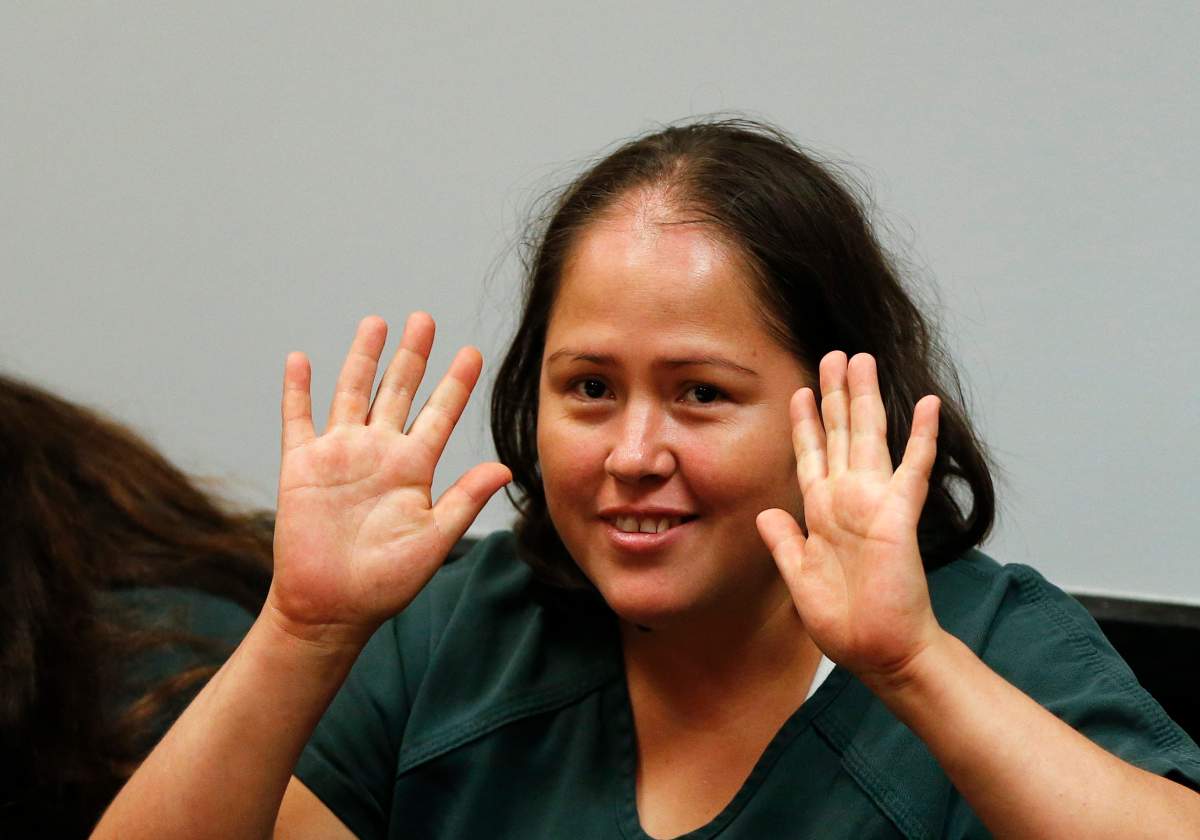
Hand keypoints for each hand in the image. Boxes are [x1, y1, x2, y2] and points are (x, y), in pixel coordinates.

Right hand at [266, 313, 510, 646]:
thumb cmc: (385, 583)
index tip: (472, 352)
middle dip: (412, 356)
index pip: (439, 415)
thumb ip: (465, 500)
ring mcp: (340, 455)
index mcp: (413, 469)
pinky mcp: (302, 465)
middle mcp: (379, 453)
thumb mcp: (433, 540)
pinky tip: (301, 359)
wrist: (331, 608)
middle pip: (398, 391)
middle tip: (425, 319)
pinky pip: (298, 419)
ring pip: (353, 393)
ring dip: (363, 358)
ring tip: (376, 323)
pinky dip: (298, 390)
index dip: (455, 384)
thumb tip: (504, 468)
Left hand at [756, 351, 942, 683]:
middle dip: (835, 394)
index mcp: (822, 512)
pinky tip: (927, 404)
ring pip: (869, 437)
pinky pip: (911, 468)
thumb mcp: (799, 578)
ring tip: (863, 360)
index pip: (810, 456)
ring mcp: (875, 504)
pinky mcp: (898, 516)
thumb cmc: (846, 623)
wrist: (881, 653)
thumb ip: (784, 542)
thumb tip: (766, 513)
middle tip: (834, 355)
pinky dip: (921, 436)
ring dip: (866, 399)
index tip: (799, 391)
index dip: (804, 424)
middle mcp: (848, 499)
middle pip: (839, 434)